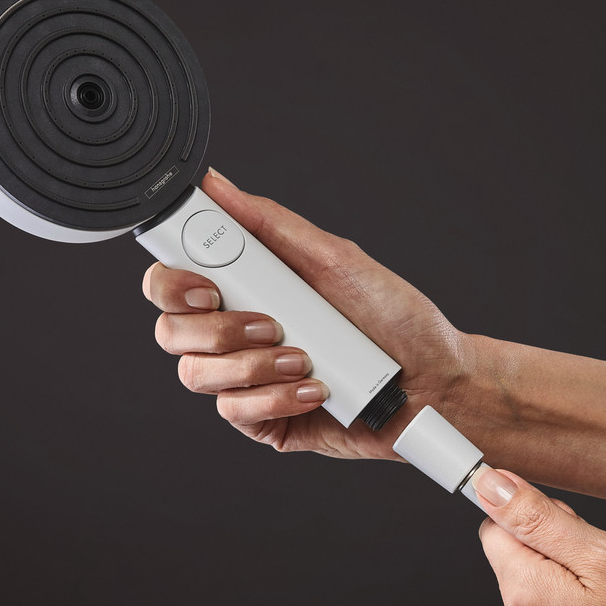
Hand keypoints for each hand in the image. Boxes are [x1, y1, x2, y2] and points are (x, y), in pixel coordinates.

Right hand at [143, 169, 473, 458]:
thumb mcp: (335, 259)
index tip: (206, 283)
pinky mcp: (262, 422)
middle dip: (213, 328)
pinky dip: (274, 397)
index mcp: (244, 288)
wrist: (434, 381)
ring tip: (305, 358)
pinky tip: (314, 390)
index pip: (171, 283)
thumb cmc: (394, 318)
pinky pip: (234, 412)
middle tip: (268, 323)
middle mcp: (234, 334)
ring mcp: (245, 381)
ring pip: (195, 375)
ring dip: (252, 365)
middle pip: (170, 331)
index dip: (171, 282)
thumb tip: (216, 184)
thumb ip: (270, 224)